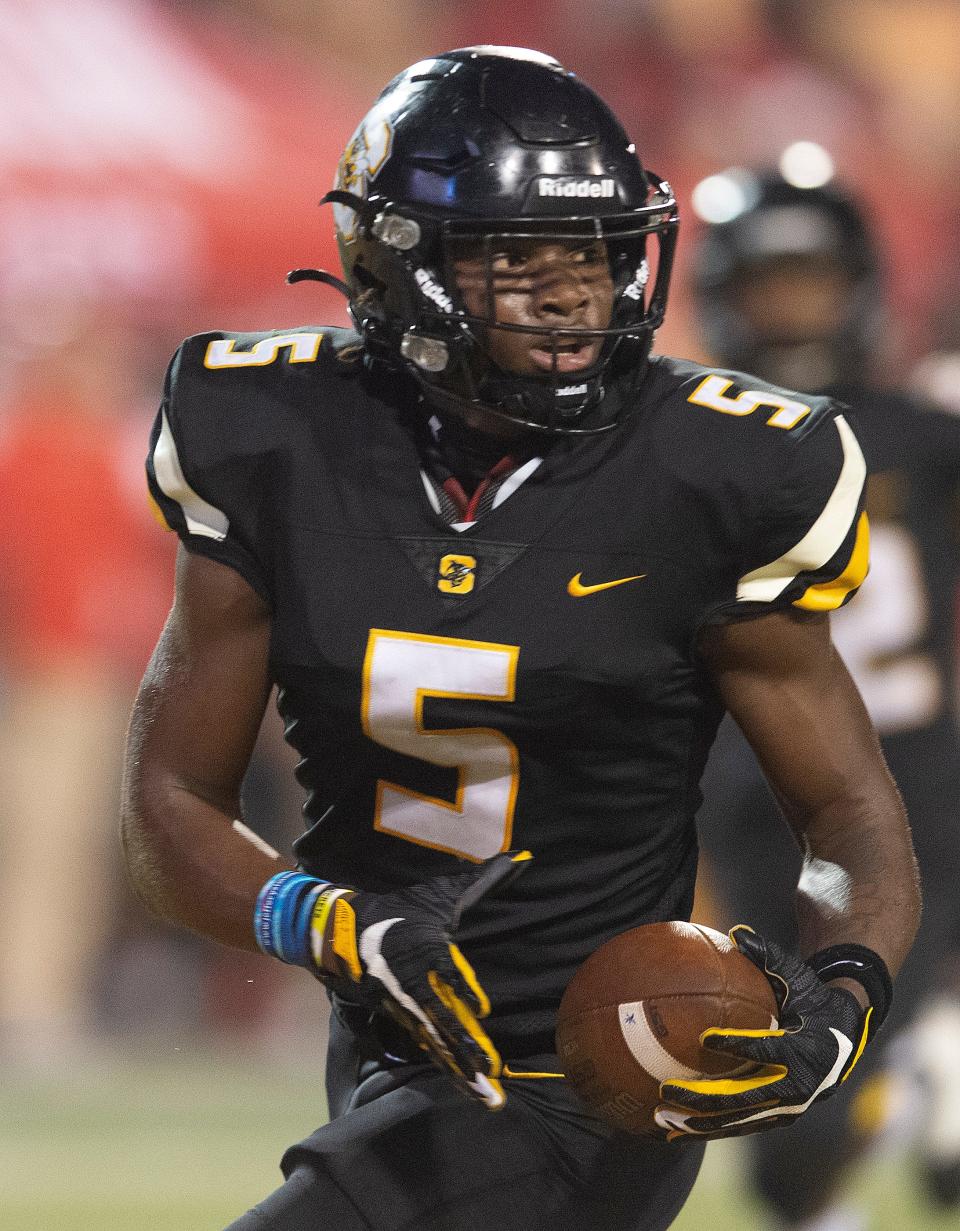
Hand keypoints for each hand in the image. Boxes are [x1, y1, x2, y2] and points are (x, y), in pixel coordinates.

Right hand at [256, 852, 529, 1107]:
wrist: (342, 929)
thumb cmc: (401, 910)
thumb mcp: (440, 893)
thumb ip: (483, 880)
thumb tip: (522, 858)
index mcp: (426, 950)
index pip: (446, 972)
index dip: (463, 990)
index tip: (482, 1009)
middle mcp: (415, 982)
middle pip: (443, 1020)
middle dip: (468, 1049)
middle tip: (492, 1074)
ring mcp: (405, 1005)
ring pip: (436, 1042)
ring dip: (460, 1069)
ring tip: (486, 1096)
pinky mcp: (399, 1018)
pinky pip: (426, 1046)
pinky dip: (445, 1067)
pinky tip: (465, 1086)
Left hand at [656, 925, 872, 1138]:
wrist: (845, 1037)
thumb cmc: (813, 999)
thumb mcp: (798, 977)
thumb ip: (769, 957)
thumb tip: (736, 931)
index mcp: (806, 1050)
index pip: (767, 1047)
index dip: (738, 1045)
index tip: (705, 1038)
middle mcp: (800, 1087)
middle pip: (746, 1097)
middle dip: (704, 1098)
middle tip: (667, 1090)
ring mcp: (789, 1107)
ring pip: (739, 1121)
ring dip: (700, 1124)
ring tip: (661, 1120)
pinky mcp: (779, 1117)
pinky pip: (741, 1126)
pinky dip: (710, 1129)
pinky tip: (674, 1131)